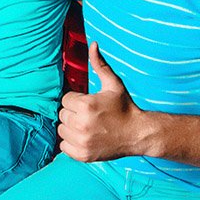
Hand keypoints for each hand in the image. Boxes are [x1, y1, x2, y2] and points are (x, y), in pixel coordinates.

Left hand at [57, 42, 140, 161]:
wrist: (138, 134)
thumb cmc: (124, 107)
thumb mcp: (113, 84)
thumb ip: (100, 64)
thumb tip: (93, 44)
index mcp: (86, 105)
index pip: (66, 100)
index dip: (77, 100)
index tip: (90, 104)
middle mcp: (82, 124)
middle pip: (62, 115)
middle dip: (73, 113)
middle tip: (90, 115)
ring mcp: (82, 141)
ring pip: (62, 130)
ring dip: (71, 127)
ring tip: (87, 126)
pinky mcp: (83, 155)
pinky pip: (64, 146)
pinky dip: (71, 142)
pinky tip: (85, 137)